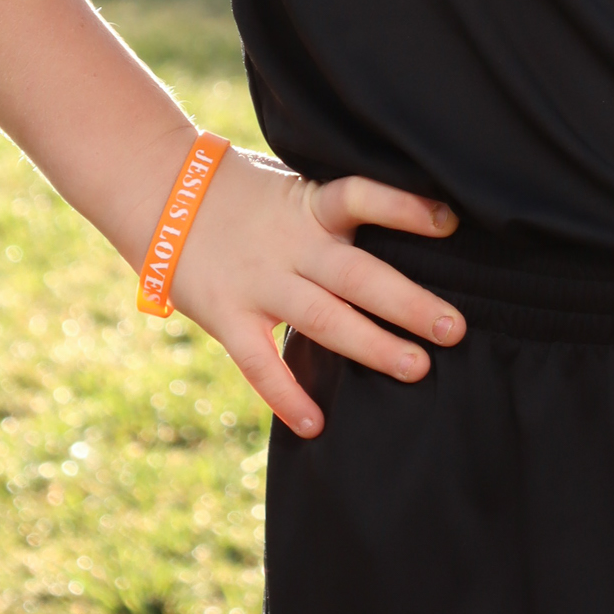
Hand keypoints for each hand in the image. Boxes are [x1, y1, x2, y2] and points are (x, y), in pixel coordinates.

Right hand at [169, 151, 464, 433]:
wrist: (159, 193)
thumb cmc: (241, 194)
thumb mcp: (292, 188)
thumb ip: (334, 214)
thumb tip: (409, 229)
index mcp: (310, 206)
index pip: (361, 197)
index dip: (404, 208)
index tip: (450, 222)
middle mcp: (290, 245)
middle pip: (356, 274)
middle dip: (408, 302)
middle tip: (454, 328)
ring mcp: (258, 282)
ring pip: (321, 318)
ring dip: (370, 345)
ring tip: (416, 368)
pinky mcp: (226, 315)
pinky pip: (259, 363)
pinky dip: (287, 395)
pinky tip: (316, 425)